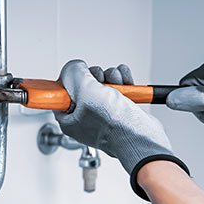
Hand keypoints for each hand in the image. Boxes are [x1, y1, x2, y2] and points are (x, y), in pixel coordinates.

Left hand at [54, 60, 187, 199]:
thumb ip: (74, 73)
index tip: (78, 75)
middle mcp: (84, 116)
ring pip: (103, 83)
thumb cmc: (113, 125)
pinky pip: (118, 86)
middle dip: (95, 76)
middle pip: (83, 84)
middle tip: (101, 82)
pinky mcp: (120, 109)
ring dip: (112, 77)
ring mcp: (103, 113)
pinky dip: (124, 81)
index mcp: (69, 118)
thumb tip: (74, 66)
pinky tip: (128, 83)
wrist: (142, 137)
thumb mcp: (85, 92)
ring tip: (118, 85)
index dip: (70, 80)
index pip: (61, 93)